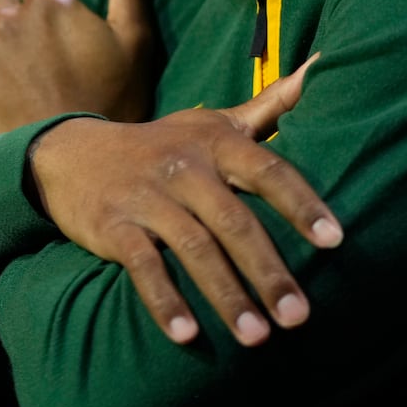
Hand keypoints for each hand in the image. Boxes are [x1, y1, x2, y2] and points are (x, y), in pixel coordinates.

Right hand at [28, 55, 342, 347]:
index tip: (335, 241)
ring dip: (225, 295)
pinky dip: (164, 300)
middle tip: (299, 317)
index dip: (301, 203)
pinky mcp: (111, 224)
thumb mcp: (211, 122)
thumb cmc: (162, 145)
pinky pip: (142, 265)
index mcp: (214, 142)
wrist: (71, 153)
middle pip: (233, 221)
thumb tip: (322, 68)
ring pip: (192, 248)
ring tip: (256, 338)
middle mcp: (182, 166)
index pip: (266, 169)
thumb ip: (268, 106)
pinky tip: (186, 335)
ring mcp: (145, 196)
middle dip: (268, 270)